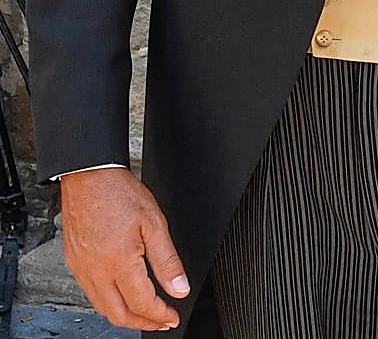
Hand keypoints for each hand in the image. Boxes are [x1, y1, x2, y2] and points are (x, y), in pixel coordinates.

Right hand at [60, 167, 189, 331]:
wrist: (89, 177)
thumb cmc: (120, 194)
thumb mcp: (154, 223)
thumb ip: (167, 260)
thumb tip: (179, 287)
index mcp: (118, 261)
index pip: (141, 302)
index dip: (159, 314)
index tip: (172, 317)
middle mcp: (96, 270)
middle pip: (118, 314)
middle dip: (142, 323)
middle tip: (161, 321)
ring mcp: (82, 269)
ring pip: (102, 307)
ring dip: (125, 315)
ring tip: (145, 313)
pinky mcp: (74, 264)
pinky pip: (91, 293)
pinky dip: (108, 302)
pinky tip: (121, 295)